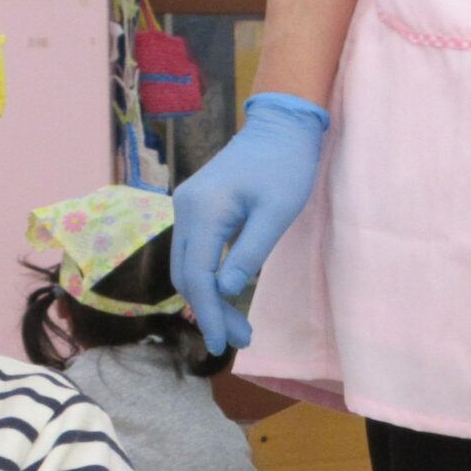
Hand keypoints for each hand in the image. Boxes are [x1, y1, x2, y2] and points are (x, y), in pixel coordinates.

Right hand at [169, 92, 329, 353]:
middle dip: (209, 312)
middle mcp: (184, 209)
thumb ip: (249, 253)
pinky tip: (226, 296)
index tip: (223, 344)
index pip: (198, 276)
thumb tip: (224, 291)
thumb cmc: (286, 166)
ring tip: (237, 327)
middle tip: (239, 341)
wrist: (280, 125)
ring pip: (187, 266)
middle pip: (186, 275)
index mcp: (203, 210)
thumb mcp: (276, 215)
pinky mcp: (195, 208)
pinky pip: (193, 252)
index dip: (209, 313)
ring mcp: (186, 207)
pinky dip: (207, 279)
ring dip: (208, 298)